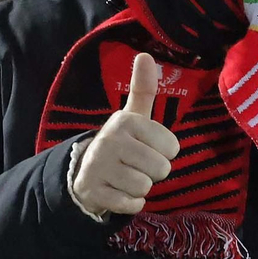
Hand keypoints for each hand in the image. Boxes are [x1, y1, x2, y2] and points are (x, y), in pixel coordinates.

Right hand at [70, 53, 179, 216]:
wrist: (85, 173)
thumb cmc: (121, 143)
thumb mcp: (133, 117)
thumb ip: (143, 89)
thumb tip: (146, 54)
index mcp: (126, 121)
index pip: (172, 147)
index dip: (164, 152)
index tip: (147, 147)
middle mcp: (110, 140)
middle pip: (161, 168)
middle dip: (153, 172)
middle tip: (136, 165)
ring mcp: (99, 166)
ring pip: (145, 187)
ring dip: (141, 188)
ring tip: (126, 177)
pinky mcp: (94, 191)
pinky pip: (131, 204)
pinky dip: (130, 203)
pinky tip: (118, 192)